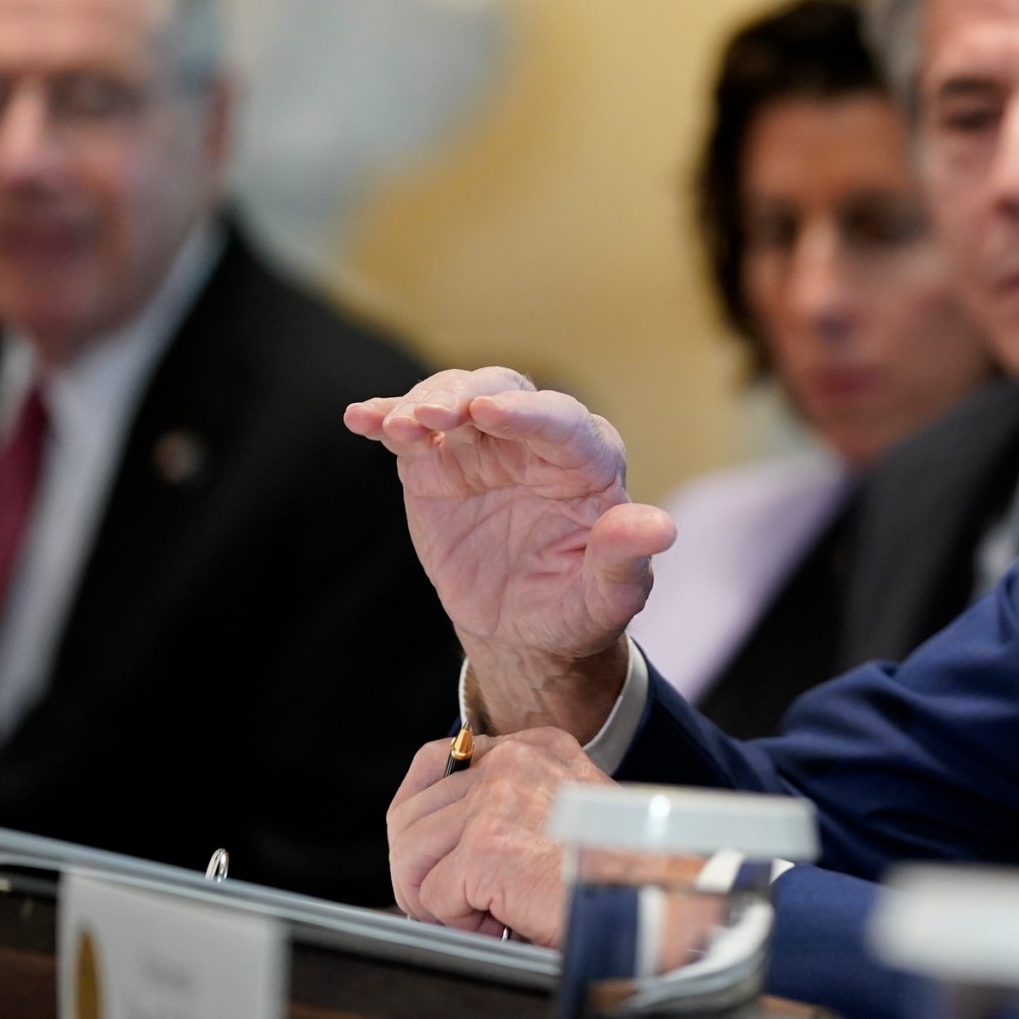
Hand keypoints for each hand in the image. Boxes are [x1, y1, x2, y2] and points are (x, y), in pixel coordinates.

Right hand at [347, 369, 675, 733]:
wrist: (522, 627)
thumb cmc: (576, 606)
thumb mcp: (608, 596)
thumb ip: (625, 559)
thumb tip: (658, 526)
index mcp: (587, 464)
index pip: (563, 424)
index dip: (528, 414)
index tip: (490, 412)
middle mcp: (535, 442)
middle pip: (504, 392)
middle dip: (467, 394)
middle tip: (435, 416)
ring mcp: (483, 447)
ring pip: (454, 398)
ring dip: (423, 403)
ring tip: (398, 427)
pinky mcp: (438, 464)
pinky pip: (411, 431)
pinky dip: (385, 418)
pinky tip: (360, 419)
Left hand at [387, 728, 605, 944]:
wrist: (654, 901)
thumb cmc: (618, 872)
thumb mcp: (566, 815)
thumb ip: (512, 807)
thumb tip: (442, 842)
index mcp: (535, 748)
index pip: (437, 762)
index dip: (426, 824)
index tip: (439, 860)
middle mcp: (513, 761)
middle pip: (409, 815)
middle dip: (422, 870)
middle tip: (461, 904)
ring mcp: (496, 799)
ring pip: (410, 856)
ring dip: (439, 900)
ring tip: (489, 914)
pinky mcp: (486, 846)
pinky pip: (432, 896)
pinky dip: (462, 924)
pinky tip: (506, 922)